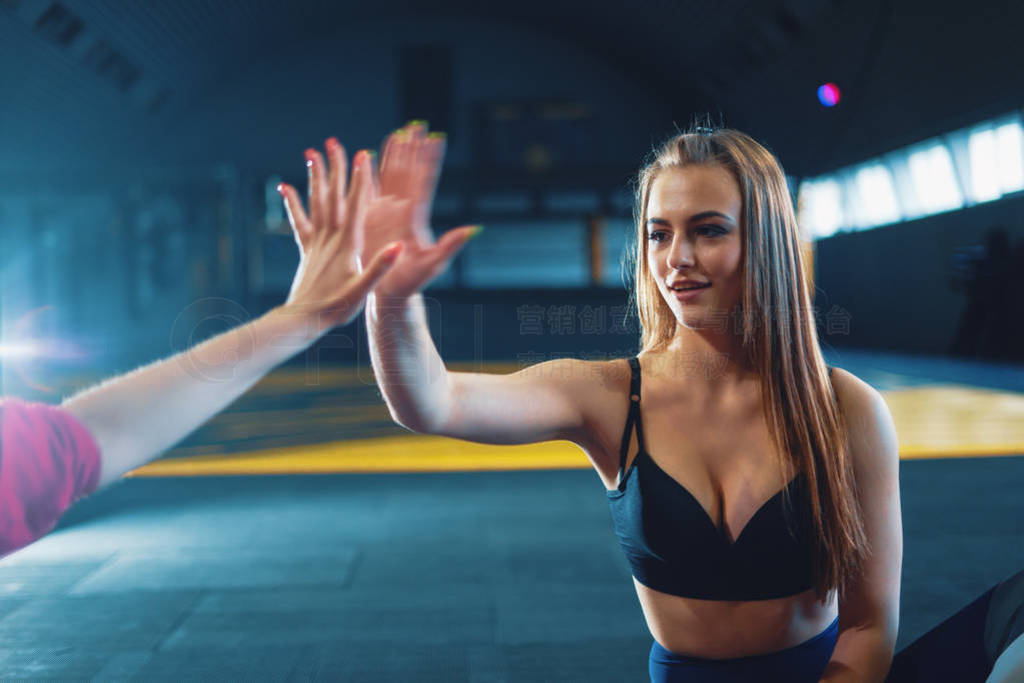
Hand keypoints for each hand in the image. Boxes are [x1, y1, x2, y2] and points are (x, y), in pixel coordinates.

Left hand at [277, 138, 402, 331]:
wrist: (302, 321)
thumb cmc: (335, 308)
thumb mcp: (362, 290)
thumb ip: (379, 267)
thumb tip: (399, 247)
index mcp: (346, 246)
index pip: (355, 206)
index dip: (360, 181)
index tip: (363, 155)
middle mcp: (329, 239)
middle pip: (333, 196)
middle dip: (335, 169)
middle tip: (335, 142)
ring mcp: (315, 242)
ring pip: (316, 203)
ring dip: (315, 178)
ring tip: (311, 154)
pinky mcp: (306, 249)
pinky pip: (299, 221)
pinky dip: (292, 202)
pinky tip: (285, 186)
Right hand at [361, 122, 479, 298]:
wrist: (390, 293)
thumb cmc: (413, 283)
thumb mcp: (434, 265)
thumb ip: (451, 246)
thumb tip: (474, 229)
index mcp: (415, 216)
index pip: (424, 181)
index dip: (429, 160)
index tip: (436, 138)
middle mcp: (402, 210)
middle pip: (407, 172)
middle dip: (412, 149)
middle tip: (418, 125)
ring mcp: (386, 212)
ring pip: (390, 177)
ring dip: (394, 155)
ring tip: (400, 133)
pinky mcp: (369, 219)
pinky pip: (367, 190)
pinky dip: (367, 173)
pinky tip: (366, 156)